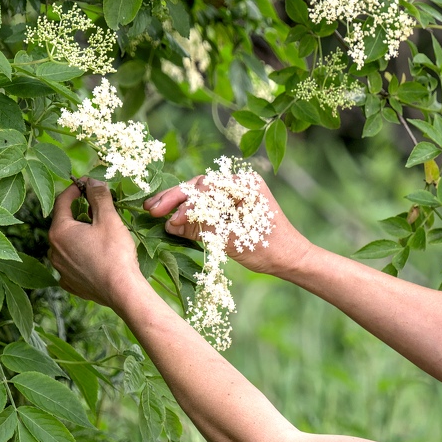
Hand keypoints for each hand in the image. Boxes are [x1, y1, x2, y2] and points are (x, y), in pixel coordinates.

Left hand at [48, 178, 145, 311]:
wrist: (122, 291)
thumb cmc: (115, 253)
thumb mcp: (108, 219)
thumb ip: (98, 196)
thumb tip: (92, 180)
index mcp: (59, 232)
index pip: (62, 201)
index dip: (75, 188)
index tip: (87, 183)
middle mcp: (54, 250)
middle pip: (64, 223)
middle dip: (79, 212)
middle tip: (97, 207)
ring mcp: (60, 270)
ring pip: (67, 244)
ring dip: (79, 235)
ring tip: (98, 233)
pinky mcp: (70, 284)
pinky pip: (72, 263)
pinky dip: (81, 256)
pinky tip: (95, 256)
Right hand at [145, 172, 315, 277]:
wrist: (289, 258)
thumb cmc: (268, 248)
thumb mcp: (233, 240)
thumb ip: (202, 229)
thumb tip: (170, 225)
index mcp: (245, 184)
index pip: (208, 188)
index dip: (186, 204)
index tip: (171, 220)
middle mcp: (238, 183)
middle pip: (200, 186)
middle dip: (174, 198)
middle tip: (151, 208)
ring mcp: (233, 193)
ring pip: (199, 193)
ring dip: (177, 203)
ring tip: (154, 210)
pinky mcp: (228, 204)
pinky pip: (204, 204)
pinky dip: (187, 211)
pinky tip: (169, 217)